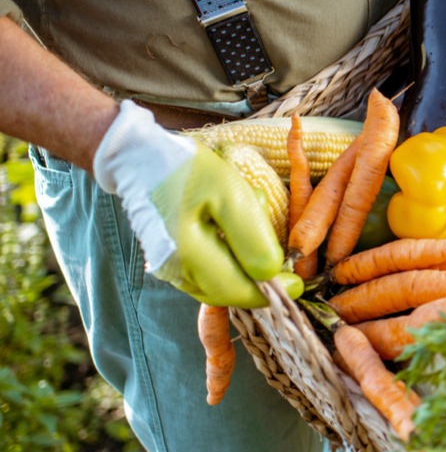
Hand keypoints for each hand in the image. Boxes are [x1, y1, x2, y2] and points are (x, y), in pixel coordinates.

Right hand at [93, 101, 298, 307]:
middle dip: (259, 277)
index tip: (297, 282)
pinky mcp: (169, 262)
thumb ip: (253, 240)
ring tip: (247, 224)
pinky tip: (230, 228)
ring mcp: (169, 269)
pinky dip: (227, 260)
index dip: (273, 292)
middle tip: (276, 250)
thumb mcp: (233, 196)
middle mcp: (175, 272)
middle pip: (231, 292)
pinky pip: (207, 273)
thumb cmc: (191, 172)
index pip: (239, 293)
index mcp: (189, 256)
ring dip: (243, 267)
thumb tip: (271, 277)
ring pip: (220, 285)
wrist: (142, 158)